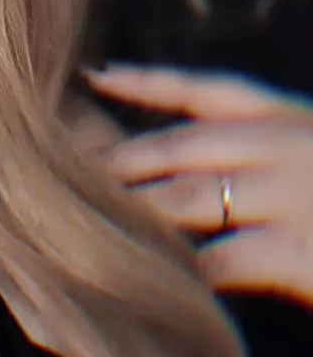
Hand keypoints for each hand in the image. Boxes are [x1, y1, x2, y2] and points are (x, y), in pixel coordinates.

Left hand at [80, 63, 312, 308]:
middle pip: (181, 145)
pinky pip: (222, 260)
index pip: (208, 92)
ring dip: (136, 211)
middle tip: (66, 170)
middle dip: (120, 159)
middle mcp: (290, 145)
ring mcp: (294, 195)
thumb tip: (203, 168)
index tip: (96, 75)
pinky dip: (184, 270)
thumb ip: (268, 153)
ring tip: (89, 225)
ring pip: (189, 196)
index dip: (148, 83)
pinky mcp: (301, 251)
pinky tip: (153, 281)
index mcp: (296, 119)